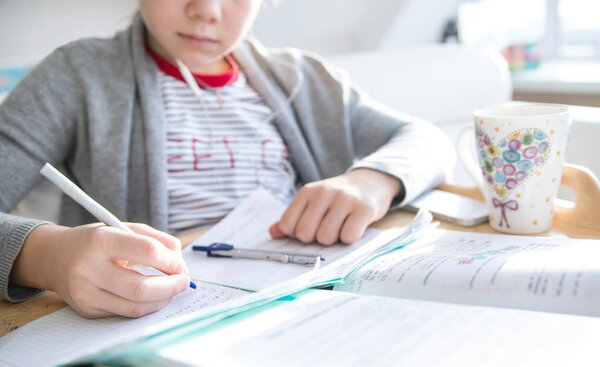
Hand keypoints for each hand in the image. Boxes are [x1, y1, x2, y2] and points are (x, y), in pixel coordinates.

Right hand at [10, 223, 190, 317]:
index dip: (170, 261)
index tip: (180, 265)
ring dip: (162, 300)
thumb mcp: (122, 227)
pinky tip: (152, 297)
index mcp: (101, 241)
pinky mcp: (87, 310)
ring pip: (135, 306)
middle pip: (141, 287)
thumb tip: (180, 261)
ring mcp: (86, 293)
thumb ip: (155, 239)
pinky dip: (145, 306)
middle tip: (184, 282)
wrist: (54, 257)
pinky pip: (125, 313)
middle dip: (171, 287)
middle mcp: (89, 268)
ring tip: (172, 290)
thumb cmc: (96, 241)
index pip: (147, 251)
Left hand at [269, 168, 401, 244]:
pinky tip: (353, 228)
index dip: (297, 235)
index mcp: (307, 191)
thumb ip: (293, 218)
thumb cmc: (337, 199)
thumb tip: (273, 233)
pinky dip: (349, 239)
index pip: (288, 225)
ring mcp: (345, 199)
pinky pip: (348, 237)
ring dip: (334, 240)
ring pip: (326, 237)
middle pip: (305, 234)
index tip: (311, 228)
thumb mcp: (314, 202)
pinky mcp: (364, 209)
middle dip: (315, 239)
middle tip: (327, 230)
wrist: (370, 182)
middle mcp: (324, 192)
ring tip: (341, 228)